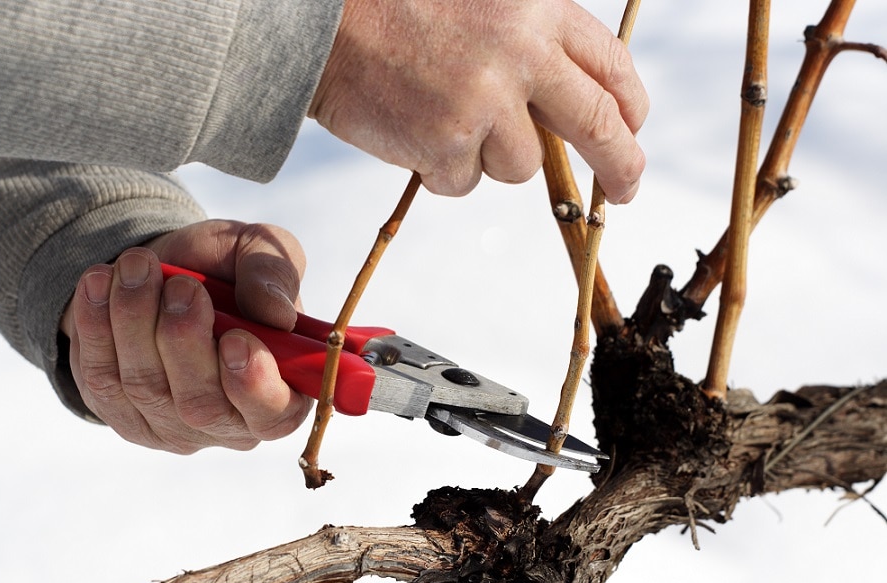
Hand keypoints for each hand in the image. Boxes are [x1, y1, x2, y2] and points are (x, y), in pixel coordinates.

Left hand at [59, 220, 311, 452]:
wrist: (160, 273)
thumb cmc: (224, 271)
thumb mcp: (258, 252)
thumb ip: (276, 274)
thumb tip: (276, 314)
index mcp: (280, 391)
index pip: (274, 415)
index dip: (254, 385)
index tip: (235, 338)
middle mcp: (227, 422)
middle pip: (201, 405)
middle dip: (184, 340)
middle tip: (182, 287)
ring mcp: (169, 425)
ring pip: (146, 387)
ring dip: (135, 320)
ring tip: (137, 265)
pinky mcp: (119, 412)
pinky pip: (100, 377)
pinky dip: (96, 324)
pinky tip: (101, 281)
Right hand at [310, 0, 647, 200]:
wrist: (323, 22)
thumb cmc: (397, 9)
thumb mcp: (484, 4)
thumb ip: (533, 44)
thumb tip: (575, 109)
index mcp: (538, 11)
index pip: (611, 67)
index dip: (630, 108)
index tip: (632, 132)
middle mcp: (522, 55)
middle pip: (598, 126)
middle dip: (621, 166)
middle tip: (626, 191)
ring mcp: (486, 102)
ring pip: (521, 166)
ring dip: (489, 157)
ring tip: (441, 115)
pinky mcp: (448, 143)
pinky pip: (465, 183)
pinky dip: (443, 169)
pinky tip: (414, 129)